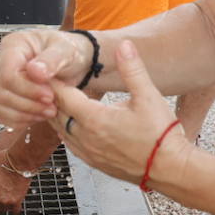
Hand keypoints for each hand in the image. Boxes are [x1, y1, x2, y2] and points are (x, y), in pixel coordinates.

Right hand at [0, 29, 95, 126]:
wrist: (71, 63)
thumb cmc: (67, 52)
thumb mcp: (66, 50)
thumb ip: (52, 59)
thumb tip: (34, 71)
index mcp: (13, 45)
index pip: (7, 73)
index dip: (26, 89)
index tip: (49, 95)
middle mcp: (0, 61)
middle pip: (1, 91)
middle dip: (28, 104)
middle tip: (52, 106)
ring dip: (24, 114)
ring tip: (48, 112)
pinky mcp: (1, 95)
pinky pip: (1, 114)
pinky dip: (20, 120)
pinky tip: (38, 115)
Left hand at [53, 40, 187, 185]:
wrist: (170, 169)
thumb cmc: (161, 134)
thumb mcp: (148, 96)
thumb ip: (132, 69)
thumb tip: (124, 45)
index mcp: (95, 119)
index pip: (63, 96)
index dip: (53, 83)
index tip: (45, 71)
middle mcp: (86, 137)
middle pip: (56, 113)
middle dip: (49, 97)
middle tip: (44, 83)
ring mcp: (89, 153)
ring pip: (60, 131)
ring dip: (56, 115)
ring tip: (53, 100)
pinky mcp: (94, 163)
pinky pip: (69, 144)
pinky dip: (64, 131)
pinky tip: (68, 125)